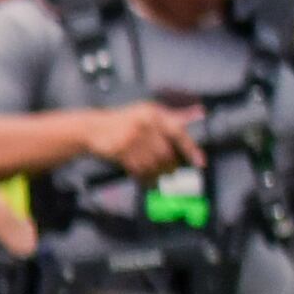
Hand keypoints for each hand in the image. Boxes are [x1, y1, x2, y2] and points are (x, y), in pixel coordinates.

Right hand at [80, 99, 202, 177]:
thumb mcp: (149, 112)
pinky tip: (148, 180)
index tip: (200, 163)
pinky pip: (138, 168)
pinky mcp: (119, 150)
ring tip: (159, 178)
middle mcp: (143, 124)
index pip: (178, 132)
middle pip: (165, 152)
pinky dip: (145, 177)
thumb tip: (201, 112)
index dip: (191, 149)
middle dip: (170, 166)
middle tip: (171, 172)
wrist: (93, 128)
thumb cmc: (125, 120)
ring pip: (152, 162)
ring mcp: (130, 138)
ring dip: (158, 174)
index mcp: (154, 113)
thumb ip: (174, 115)